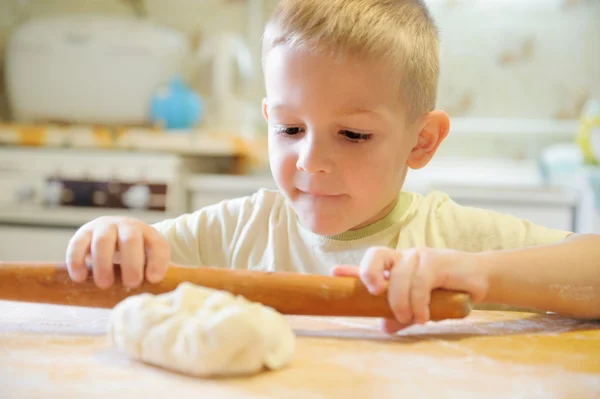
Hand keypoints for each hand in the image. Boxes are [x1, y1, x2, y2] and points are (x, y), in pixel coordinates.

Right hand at [66, 216, 169, 288]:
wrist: (112, 234)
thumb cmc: (134, 254)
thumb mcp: (148, 258)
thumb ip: (153, 272)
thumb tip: (156, 295)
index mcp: (148, 234)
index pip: (158, 245)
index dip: (158, 262)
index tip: (153, 279)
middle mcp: (127, 226)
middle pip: (130, 240)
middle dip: (131, 263)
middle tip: (131, 284)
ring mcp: (104, 227)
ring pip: (103, 241)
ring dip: (103, 264)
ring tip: (104, 285)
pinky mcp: (84, 233)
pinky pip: (77, 244)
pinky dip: (77, 261)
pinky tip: (79, 278)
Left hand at [332, 247, 487, 332]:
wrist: (480, 279)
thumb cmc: (447, 291)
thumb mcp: (420, 306)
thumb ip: (401, 315)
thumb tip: (385, 327)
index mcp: (397, 266)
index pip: (371, 264)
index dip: (352, 269)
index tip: (334, 274)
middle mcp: (404, 258)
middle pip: (377, 255)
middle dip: (369, 272)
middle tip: (375, 293)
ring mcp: (420, 257)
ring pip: (399, 275)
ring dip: (401, 301)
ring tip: (410, 317)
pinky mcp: (437, 261)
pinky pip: (420, 281)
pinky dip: (419, 302)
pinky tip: (423, 316)